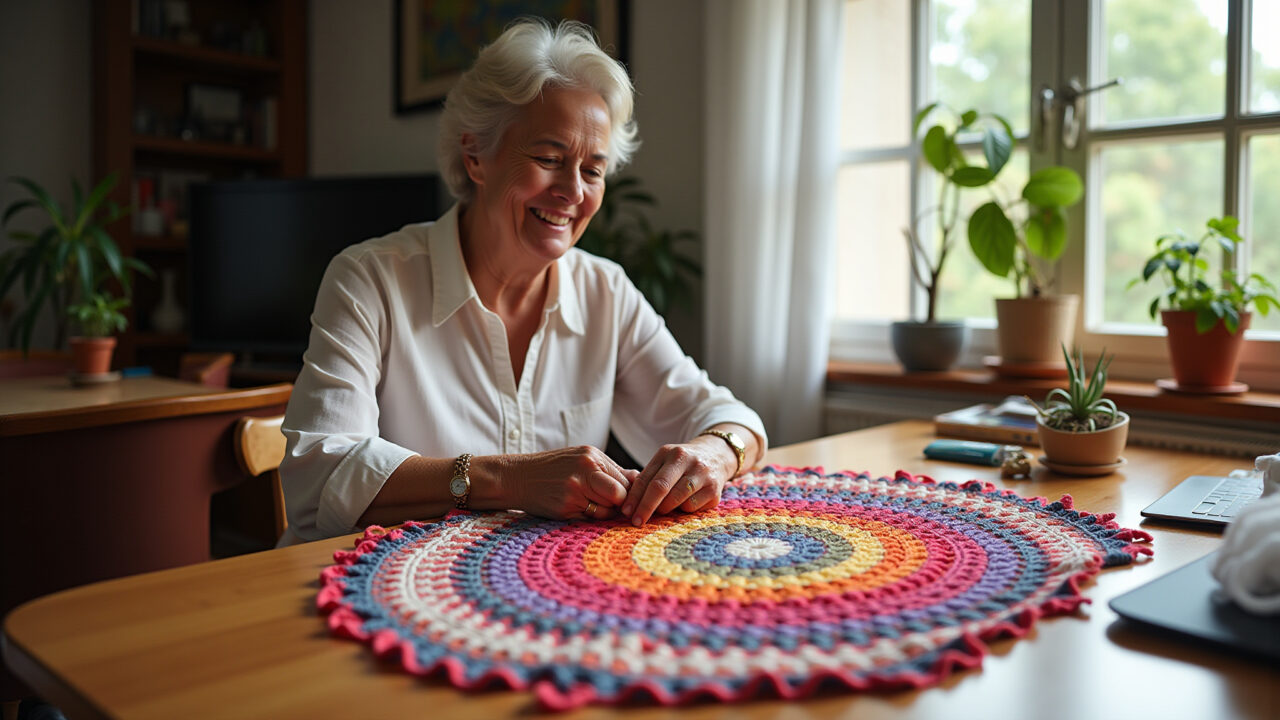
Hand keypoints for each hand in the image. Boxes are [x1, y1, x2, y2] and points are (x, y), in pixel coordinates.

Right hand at [507, 446, 631, 519]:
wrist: (515, 477)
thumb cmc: (551, 469)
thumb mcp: (580, 459)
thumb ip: (608, 470)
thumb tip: (639, 481)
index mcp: (592, 456)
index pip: (628, 479)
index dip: (630, 493)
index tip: (625, 500)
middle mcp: (585, 471)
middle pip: (621, 495)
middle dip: (620, 505)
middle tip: (611, 507)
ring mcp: (574, 490)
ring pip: (607, 511)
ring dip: (604, 514)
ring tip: (588, 506)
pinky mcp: (565, 508)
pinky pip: (589, 520)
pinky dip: (588, 519)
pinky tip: (575, 510)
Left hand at [620, 436, 735, 525]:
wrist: (717, 455)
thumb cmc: (682, 465)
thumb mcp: (664, 462)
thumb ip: (648, 478)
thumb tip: (630, 504)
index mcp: (669, 453)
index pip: (647, 478)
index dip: (634, 497)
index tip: (626, 512)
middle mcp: (687, 460)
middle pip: (661, 488)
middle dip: (646, 507)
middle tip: (637, 521)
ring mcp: (703, 474)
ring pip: (677, 500)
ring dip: (666, 509)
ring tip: (664, 509)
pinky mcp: (714, 490)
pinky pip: (692, 507)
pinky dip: (684, 510)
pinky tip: (684, 504)